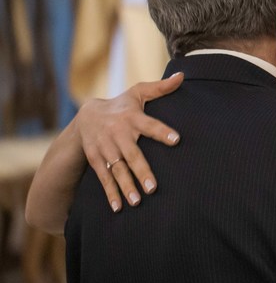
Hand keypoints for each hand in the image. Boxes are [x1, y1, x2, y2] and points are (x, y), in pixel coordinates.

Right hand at [79, 73, 183, 209]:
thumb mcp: (138, 93)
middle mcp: (117, 134)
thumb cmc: (122, 105)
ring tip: (136, 202)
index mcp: (131, 117)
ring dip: (125, 186)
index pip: (150, 124)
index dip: (162, 131)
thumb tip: (182, 76)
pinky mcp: (95, 159)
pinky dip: (110, 193)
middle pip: (131, 154)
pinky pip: (103, 178)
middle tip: (153, 188)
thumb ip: (160, 88)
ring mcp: (105, 148)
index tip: (177, 140)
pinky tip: (119, 207)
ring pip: (116, 169)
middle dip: (141, 171)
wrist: (85, 116)